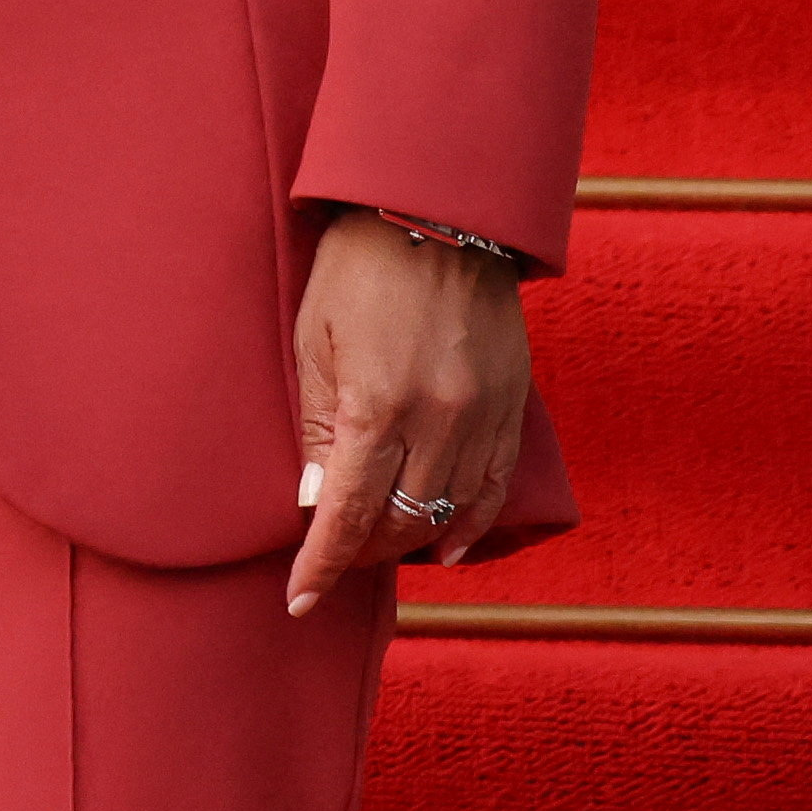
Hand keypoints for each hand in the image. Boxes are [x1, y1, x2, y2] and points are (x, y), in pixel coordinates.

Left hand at [286, 206, 532, 612]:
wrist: (438, 210)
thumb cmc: (357, 266)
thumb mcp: (312, 337)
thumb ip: (314, 422)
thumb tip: (313, 500)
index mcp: (377, 406)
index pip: (346, 514)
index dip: (322, 565)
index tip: (299, 600)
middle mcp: (438, 422)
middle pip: (398, 522)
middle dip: (360, 551)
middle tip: (330, 558)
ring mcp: (482, 417)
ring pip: (448, 514)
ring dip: (409, 539)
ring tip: (375, 548)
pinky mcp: (512, 406)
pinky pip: (493, 487)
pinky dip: (470, 524)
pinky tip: (447, 543)